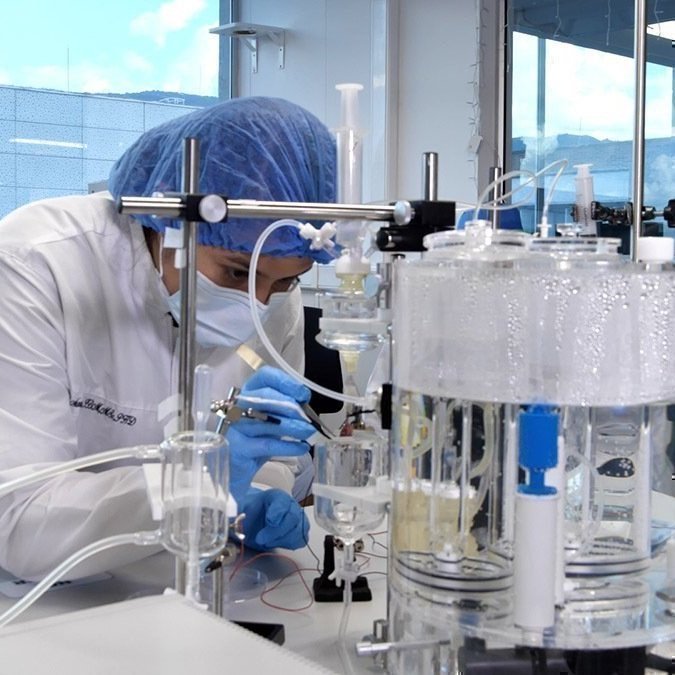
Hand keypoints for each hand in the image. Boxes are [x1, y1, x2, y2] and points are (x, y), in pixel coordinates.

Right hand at [228, 366, 314, 506]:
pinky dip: (288, 446)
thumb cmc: (255, 438)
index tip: (303, 394)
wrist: (234, 467)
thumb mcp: (269, 418)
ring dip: (293, 426)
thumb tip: (305, 404)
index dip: (286, 382)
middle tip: (308, 418)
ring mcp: (236, 427)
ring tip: (309, 431)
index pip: (265, 376)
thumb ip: (284, 408)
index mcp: (248, 393)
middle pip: (264, 396)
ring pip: (266, 421)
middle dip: (290, 406)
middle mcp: (238, 406)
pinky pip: (267, 444)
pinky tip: (301, 447)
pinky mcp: (239, 449)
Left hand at [241, 488, 308, 550]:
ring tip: (265, 541)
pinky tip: (274, 542)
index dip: (277, 511)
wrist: (252, 520)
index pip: (283, 501)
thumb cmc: (248, 512)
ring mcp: (297, 519)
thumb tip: (229, 508)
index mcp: (275, 496)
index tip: (269, 520)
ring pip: (299, 531)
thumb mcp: (239, 507)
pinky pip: (300, 540)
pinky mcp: (298, 532)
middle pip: (293, 517)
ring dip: (281, 539)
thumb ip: (235, 506)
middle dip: (276, 531)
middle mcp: (290, 506)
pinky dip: (287, 544)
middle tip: (260, 538)